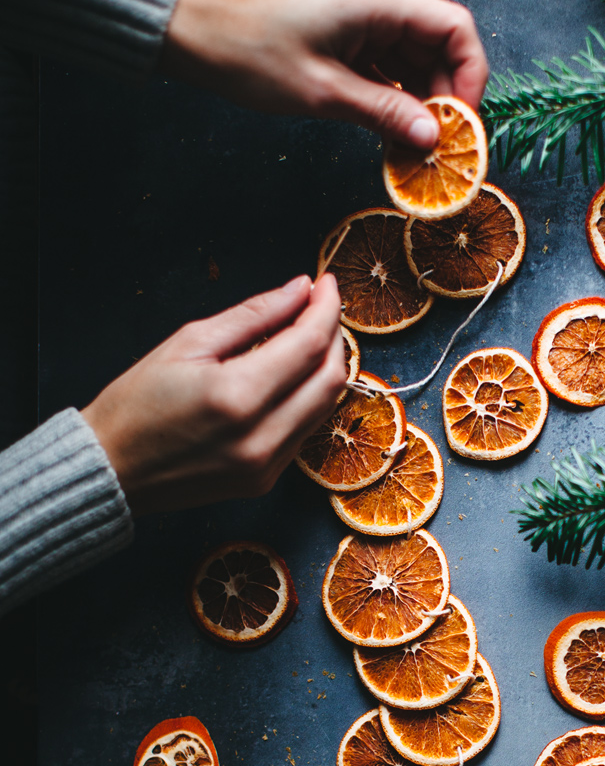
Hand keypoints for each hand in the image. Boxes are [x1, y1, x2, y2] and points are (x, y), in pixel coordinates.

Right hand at [82, 275, 346, 514]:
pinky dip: (307, 397)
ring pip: (324, 407)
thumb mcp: (188, 342)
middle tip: (319, 307)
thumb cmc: (137, 403)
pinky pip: (304, 431)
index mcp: (237, 397)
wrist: (112, 470)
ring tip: (307, 335)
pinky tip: (291, 375)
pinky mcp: (265, 482)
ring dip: (325, 367)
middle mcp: (260, 437)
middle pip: (330, 379)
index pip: (309, 346)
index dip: (325, 309)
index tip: (324, 283)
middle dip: (332, 335)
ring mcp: (266, 466)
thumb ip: (252, 315)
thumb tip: (299, 289)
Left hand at [161, 0, 488, 149]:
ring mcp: (363, 26)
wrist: (199, 37)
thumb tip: (433, 138)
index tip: (464, 124)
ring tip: (418, 154)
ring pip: (415, 67)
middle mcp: (377, 8)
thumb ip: (385, 113)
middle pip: (440, 51)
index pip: (455, 28)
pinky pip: (388, 75)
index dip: (471, 76)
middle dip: (447, 101)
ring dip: (422, 109)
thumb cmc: (253, 53)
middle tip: (443, 152)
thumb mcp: (325, 92)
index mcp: (378, 3)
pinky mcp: (347, 45)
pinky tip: (394, 140)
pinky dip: (396, 106)